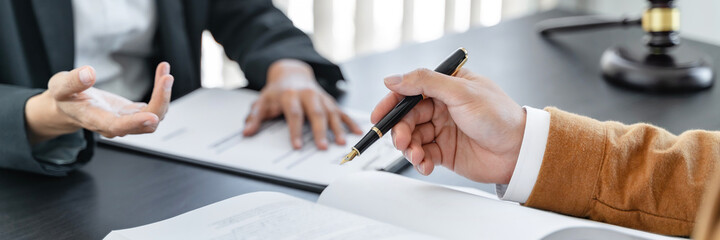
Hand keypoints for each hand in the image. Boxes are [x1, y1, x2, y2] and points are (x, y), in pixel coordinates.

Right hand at [25, 62, 173, 143]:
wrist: (69, 106)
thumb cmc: (64, 97)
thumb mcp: (60, 86)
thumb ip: (73, 81)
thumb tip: (89, 73)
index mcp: (96, 120)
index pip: (118, 126)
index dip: (136, 123)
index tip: (152, 117)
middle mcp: (116, 125)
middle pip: (146, 124)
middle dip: (160, 102)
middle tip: (166, 78)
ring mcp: (128, 120)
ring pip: (155, 116)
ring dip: (164, 95)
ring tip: (165, 71)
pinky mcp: (135, 113)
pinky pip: (154, 106)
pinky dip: (161, 91)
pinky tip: (162, 72)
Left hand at [242, 59, 361, 149]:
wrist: (291, 73)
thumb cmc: (277, 92)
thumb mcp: (262, 102)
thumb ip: (255, 117)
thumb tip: (247, 132)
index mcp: (290, 95)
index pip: (293, 114)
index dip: (295, 130)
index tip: (297, 146)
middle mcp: (308, 94)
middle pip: (315, 113)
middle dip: (320, 131)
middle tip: (322, 147)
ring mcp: (321, 97)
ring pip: (331, 112)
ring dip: (337, 128)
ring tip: (341, 143)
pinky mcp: (330, 101)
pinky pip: (341, 111)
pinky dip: (350, 122)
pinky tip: (356, 132)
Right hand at [371, 68, 525, 183]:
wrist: (519, 152)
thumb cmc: (499, 117)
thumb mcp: (461, 92)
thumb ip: (425, 82)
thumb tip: (394, 78)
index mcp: (446, 86)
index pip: (409, 91)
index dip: (391, 103)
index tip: (379, 116)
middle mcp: (442, 107)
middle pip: (407, 117)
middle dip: (400, 130)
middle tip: (402, 141)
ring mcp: (442, 130)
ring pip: (412, 138)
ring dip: (409, 148)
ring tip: (417, 155)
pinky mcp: (444, 152)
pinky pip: (422, 155)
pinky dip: (419, 161)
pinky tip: (425, 164)